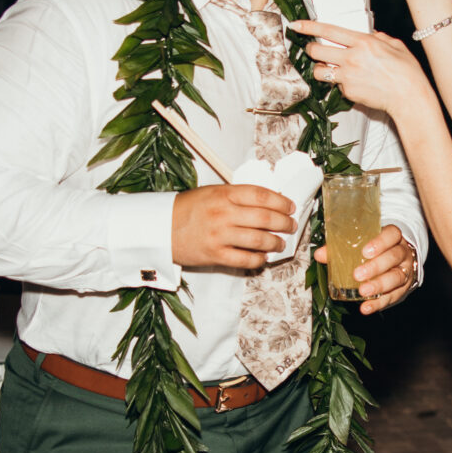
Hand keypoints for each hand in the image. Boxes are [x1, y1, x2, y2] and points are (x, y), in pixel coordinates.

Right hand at [170, 184, 295, 270]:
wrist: (161, 228)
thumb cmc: (187, 209)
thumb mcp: (211, 193)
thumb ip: (236, 196)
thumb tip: (266, 202)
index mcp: (224, 194)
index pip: (261, 195)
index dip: (281, 201)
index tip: (289, 206)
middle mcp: (224, 213)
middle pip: (265, 218)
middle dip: (284, 223)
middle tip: (290, 225)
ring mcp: (220, 235)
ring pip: (259, 240)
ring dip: (275, 242)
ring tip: (280, 243)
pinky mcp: (215, 255)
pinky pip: (245, 259)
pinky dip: (259, 259)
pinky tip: (263, 257)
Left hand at [295, 21, 436, 122]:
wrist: (409, 97)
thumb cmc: (406, 72)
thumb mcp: (395, 46)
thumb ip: (379, 37)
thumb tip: (371, 35)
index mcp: (363, 42)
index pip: (328, 31)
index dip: (309, 27)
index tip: (296, 25)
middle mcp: (351, 58)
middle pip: (316, 51)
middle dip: (311, 49)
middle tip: (313, 49)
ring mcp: (347, 77)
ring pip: (319, 71)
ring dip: (320, 69)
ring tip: (329, 69)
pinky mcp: (347, 92)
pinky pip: (335, 85)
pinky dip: (340, 83)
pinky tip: (354, 83)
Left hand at [318, 223, 415, 312]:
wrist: (397, 262)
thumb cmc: (376, 250)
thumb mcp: (362, 244)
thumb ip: (341, 247)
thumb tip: (320, 254)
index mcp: (393, 238)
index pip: (392, 234)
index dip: (380, 242)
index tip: (365, 252)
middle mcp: (402, 253)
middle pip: (394, 256)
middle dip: (376, 266)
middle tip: (358, 275)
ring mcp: (405, 271)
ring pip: (397, 277)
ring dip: (379, 285)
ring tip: (362, 291)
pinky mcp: (403, 288)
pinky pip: (393, 296)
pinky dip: (378, 303)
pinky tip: (366, 307)